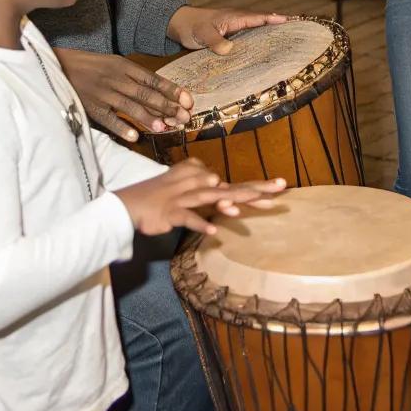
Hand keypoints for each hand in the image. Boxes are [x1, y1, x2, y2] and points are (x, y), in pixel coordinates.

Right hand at [56, 48, 192, 141]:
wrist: (61, 65)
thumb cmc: (92, 66)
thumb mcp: (115, 64)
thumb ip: (135, 78)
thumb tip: (159, 94)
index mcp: (125, 66)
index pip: (154, 79)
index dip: (172, 90)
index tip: (188, 101)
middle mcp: (117, 79)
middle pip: (146, 94)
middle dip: (167, 107)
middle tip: (184, 118)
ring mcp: (104, 93)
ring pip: (130, 106)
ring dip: (149, 118)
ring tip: (164, 128)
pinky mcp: (92, 106)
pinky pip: (109, 119)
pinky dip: (121, 127)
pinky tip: (134, 137)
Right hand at [117, 159, 286, 236]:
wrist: (129, 204)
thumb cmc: (161, 197)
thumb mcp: (188, 191)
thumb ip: (210, 194)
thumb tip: (231, 198)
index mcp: (202, 178)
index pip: (235, 184)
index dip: (258, 187)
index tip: (280, 188)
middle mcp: (196, 184)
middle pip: (231, 187)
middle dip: (256, 188)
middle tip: (281, 187)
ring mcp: (183, 197)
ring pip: (210, 198)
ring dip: (227, 203)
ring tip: (245, 209)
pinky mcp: (171, 212)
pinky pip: (187, 218)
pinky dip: (199, 224)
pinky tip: (213, 232)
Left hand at [168, 6, 287, 55]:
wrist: (179, 25)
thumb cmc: (192, 26)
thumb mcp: (203, 34)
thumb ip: (215, 41)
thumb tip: (229, 50)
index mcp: (235, 17)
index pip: (258, 17)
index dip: (274, 19)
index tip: (290, 21)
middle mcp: (238, 22)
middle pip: (262, 24)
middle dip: (278, 27)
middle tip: (297, 35)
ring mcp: (235, 31)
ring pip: (256, 33)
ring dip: (269, 37)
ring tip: (287, 47)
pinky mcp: (230, 39)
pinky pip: (248, 41)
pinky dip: (257, 45)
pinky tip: (263, 56)